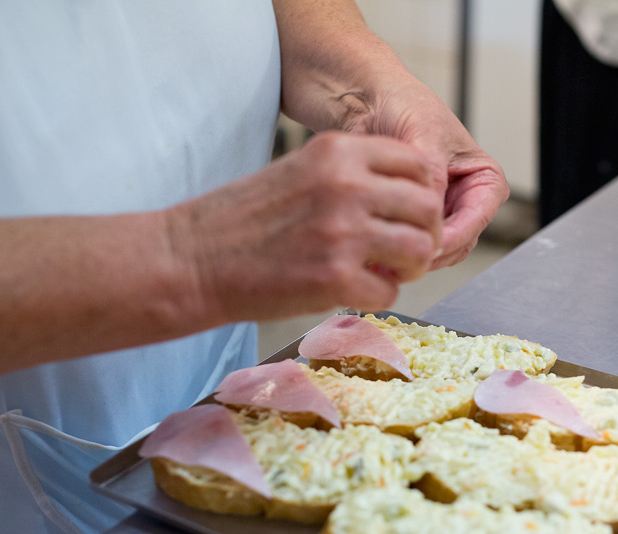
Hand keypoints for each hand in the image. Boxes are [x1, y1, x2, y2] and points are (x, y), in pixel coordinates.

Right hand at [167, 132, 441, 319]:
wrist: (190, 260)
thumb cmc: (241, 221)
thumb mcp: (300, 173)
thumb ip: (352, 178)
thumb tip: (406, 201)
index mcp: (338, 152)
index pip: (417, 165)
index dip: (423, 195)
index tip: (409, 215)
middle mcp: (346, 185)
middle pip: (428, 208)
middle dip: (424, 234)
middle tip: (404, 252)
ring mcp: (343, 232)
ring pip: (419, 250)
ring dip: (410, 268)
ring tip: (386, 273)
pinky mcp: (335, 277)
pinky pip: (390, 292)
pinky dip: (378, 297)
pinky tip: (353, 292)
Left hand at [352, 77, 509, 268]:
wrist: (368, 103)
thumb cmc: (404, 105)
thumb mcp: (425, 135)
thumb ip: (433, 175)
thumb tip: (432, 213)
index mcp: (484, 180)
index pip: (476, 219)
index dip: (451, 236)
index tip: (426, 244)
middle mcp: (466, 200)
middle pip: (458, 243)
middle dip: (429, 251)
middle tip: (401, 259)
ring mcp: (441, 213)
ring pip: (436, 251)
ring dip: (412, 255)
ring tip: (387, 257)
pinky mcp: (413, 219)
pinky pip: (412, 245)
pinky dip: (397, 251)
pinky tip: (379, 252)